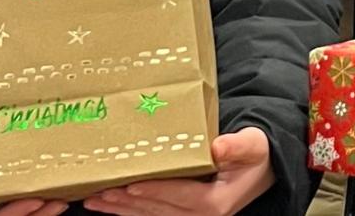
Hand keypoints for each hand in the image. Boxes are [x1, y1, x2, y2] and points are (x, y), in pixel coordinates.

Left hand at [85, 128, 274, 215]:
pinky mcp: (183, 215)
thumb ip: (238, 145)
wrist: (259, 170)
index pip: (181, 196)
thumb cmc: (254, 154)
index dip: (155, 191)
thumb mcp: (253, 145)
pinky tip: (110, 205)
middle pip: (158, 209)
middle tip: (99, 192)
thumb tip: (218, 147)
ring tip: (94, 200)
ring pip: (150, 215)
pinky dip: (129, 210)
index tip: (131, 186)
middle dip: (126, 202)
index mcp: (216, 202)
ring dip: (121, 209)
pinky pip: (152, 214)